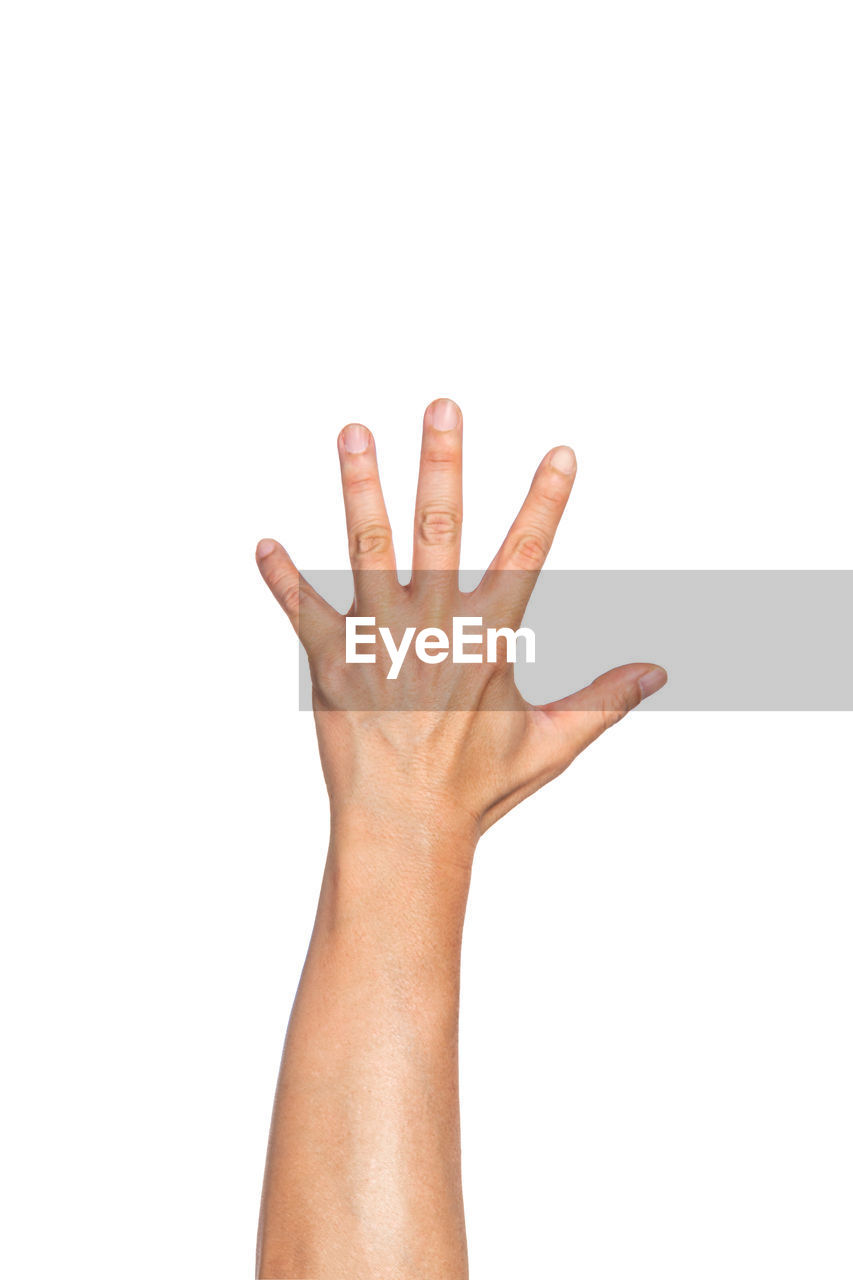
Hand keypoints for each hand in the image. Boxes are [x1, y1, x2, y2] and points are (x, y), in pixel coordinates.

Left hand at [255, 398, 665, 849]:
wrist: (404, 829)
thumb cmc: (477, 790)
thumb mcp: (550, 744)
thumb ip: (604, 702)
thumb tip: (658, 672)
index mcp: (488, 640)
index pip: (527, 553)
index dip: (545, 500)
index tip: (560, 451)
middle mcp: (432, 629)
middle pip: (440, 527)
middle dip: (443, 461)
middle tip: (441, 406)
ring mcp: (377, 641)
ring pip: (368, 548)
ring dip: (360, 487)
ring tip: (353, 432)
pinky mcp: (331, 663)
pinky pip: (302, 610)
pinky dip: (283, 578)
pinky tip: (264, 546)